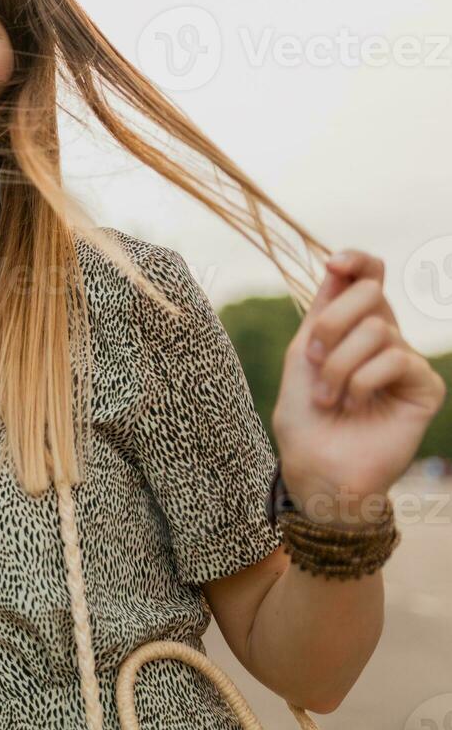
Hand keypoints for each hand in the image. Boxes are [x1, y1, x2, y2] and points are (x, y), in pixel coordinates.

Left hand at [272, 250, 446, 526]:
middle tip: (313, 359)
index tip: (335, 264)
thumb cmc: (305, 419)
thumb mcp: (303, 356)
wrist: (317, 468)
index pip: (368, 276)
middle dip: (331, 322)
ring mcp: (406, 362)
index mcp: (351, 326)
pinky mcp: (425, 387)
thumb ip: (322, 311)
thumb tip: (338, 264)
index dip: (357, 261)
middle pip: (371, 292)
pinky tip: (354, 405)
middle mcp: (382, 337)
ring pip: (377, 329)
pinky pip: (397, 359)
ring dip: (338, 365)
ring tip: (330, 398)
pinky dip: (362, 381)